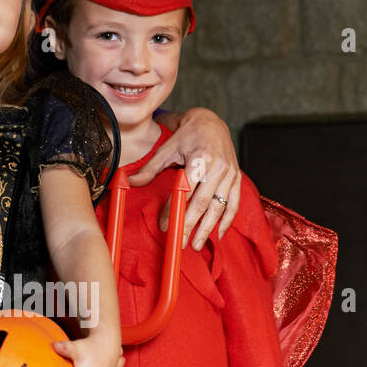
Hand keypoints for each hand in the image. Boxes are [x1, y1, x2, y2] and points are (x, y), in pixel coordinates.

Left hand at [129, 107, 239, 249]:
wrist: (210, 122)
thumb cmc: (186, 136)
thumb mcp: (166, 149)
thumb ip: (150, 168)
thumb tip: (130, 181)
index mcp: (201, 159)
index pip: (186, 191)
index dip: (176, 210)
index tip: (165, 225)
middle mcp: (219, 168)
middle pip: (204, 204)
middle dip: (191, 226)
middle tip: (181, 244)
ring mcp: (230, 174)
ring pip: (220, 207)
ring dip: (208, 229)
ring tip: (196, 244)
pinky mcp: (236, 179)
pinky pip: (233, 204)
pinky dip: (226, 221)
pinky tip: (218, 234)